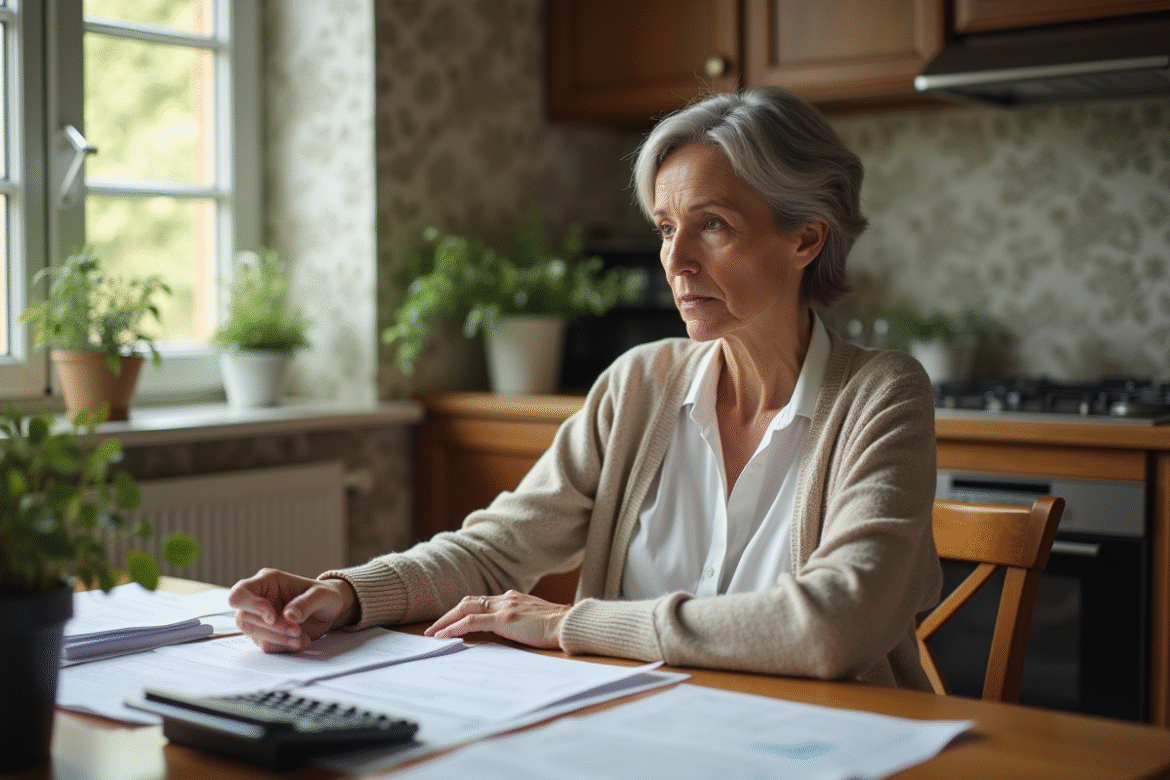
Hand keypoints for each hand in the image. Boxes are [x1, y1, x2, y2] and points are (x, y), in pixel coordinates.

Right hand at [229, 568, 358, 652]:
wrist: (331, 610)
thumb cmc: (324, 595)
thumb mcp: (322, 595)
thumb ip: (306, 603)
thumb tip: (289, 616)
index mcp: (268, 581)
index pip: (240, 593)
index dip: (251, 606)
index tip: (272, 617)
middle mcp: (260, 598)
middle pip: (243, 618)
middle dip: (271, 628)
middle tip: (297, 630)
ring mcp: (261, 618)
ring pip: (253, 634)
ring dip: (277, 639)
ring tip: (301, 637)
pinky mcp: (267, 634)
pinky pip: (266, 645)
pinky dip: (283, 647)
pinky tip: (301, 641)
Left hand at [424, 590, 569, 649]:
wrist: (570, 625)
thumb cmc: (558, 627)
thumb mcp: (535, 621)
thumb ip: (520, 622)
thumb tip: (508, 634)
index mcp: (513, 598)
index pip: (481, 602)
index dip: (463, 611)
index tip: (450, 622)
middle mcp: (506, 598)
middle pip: (468, 602)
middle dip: (448, 615)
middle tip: (433, 629)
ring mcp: (504, 607)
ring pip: (465, 609)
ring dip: (446, 621)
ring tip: (432, 634)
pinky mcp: (504, 619)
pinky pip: (471, 622)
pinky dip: (454, 629)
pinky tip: (444, 637)